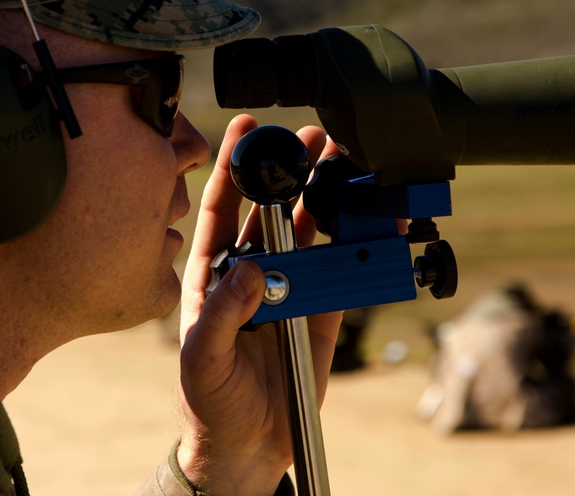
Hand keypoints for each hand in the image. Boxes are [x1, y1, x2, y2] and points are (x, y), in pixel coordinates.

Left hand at [176, 114, 343, 495]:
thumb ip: (221, 314)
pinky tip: (373, 220)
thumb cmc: (209, 401)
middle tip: (311, 138)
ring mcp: (290, 288)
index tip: (244, 129)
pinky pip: (342, 272)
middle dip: (289, 169)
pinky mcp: (322, 311)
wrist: (249, 446)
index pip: (221, 209)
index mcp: (213, 274)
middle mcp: (252, 272)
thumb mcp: (202, 358)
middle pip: (273, 208)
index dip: (231, 167)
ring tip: (345, 161)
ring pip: (310, 231)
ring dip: (326, 196)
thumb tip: (251, 270)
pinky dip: (359, 246)